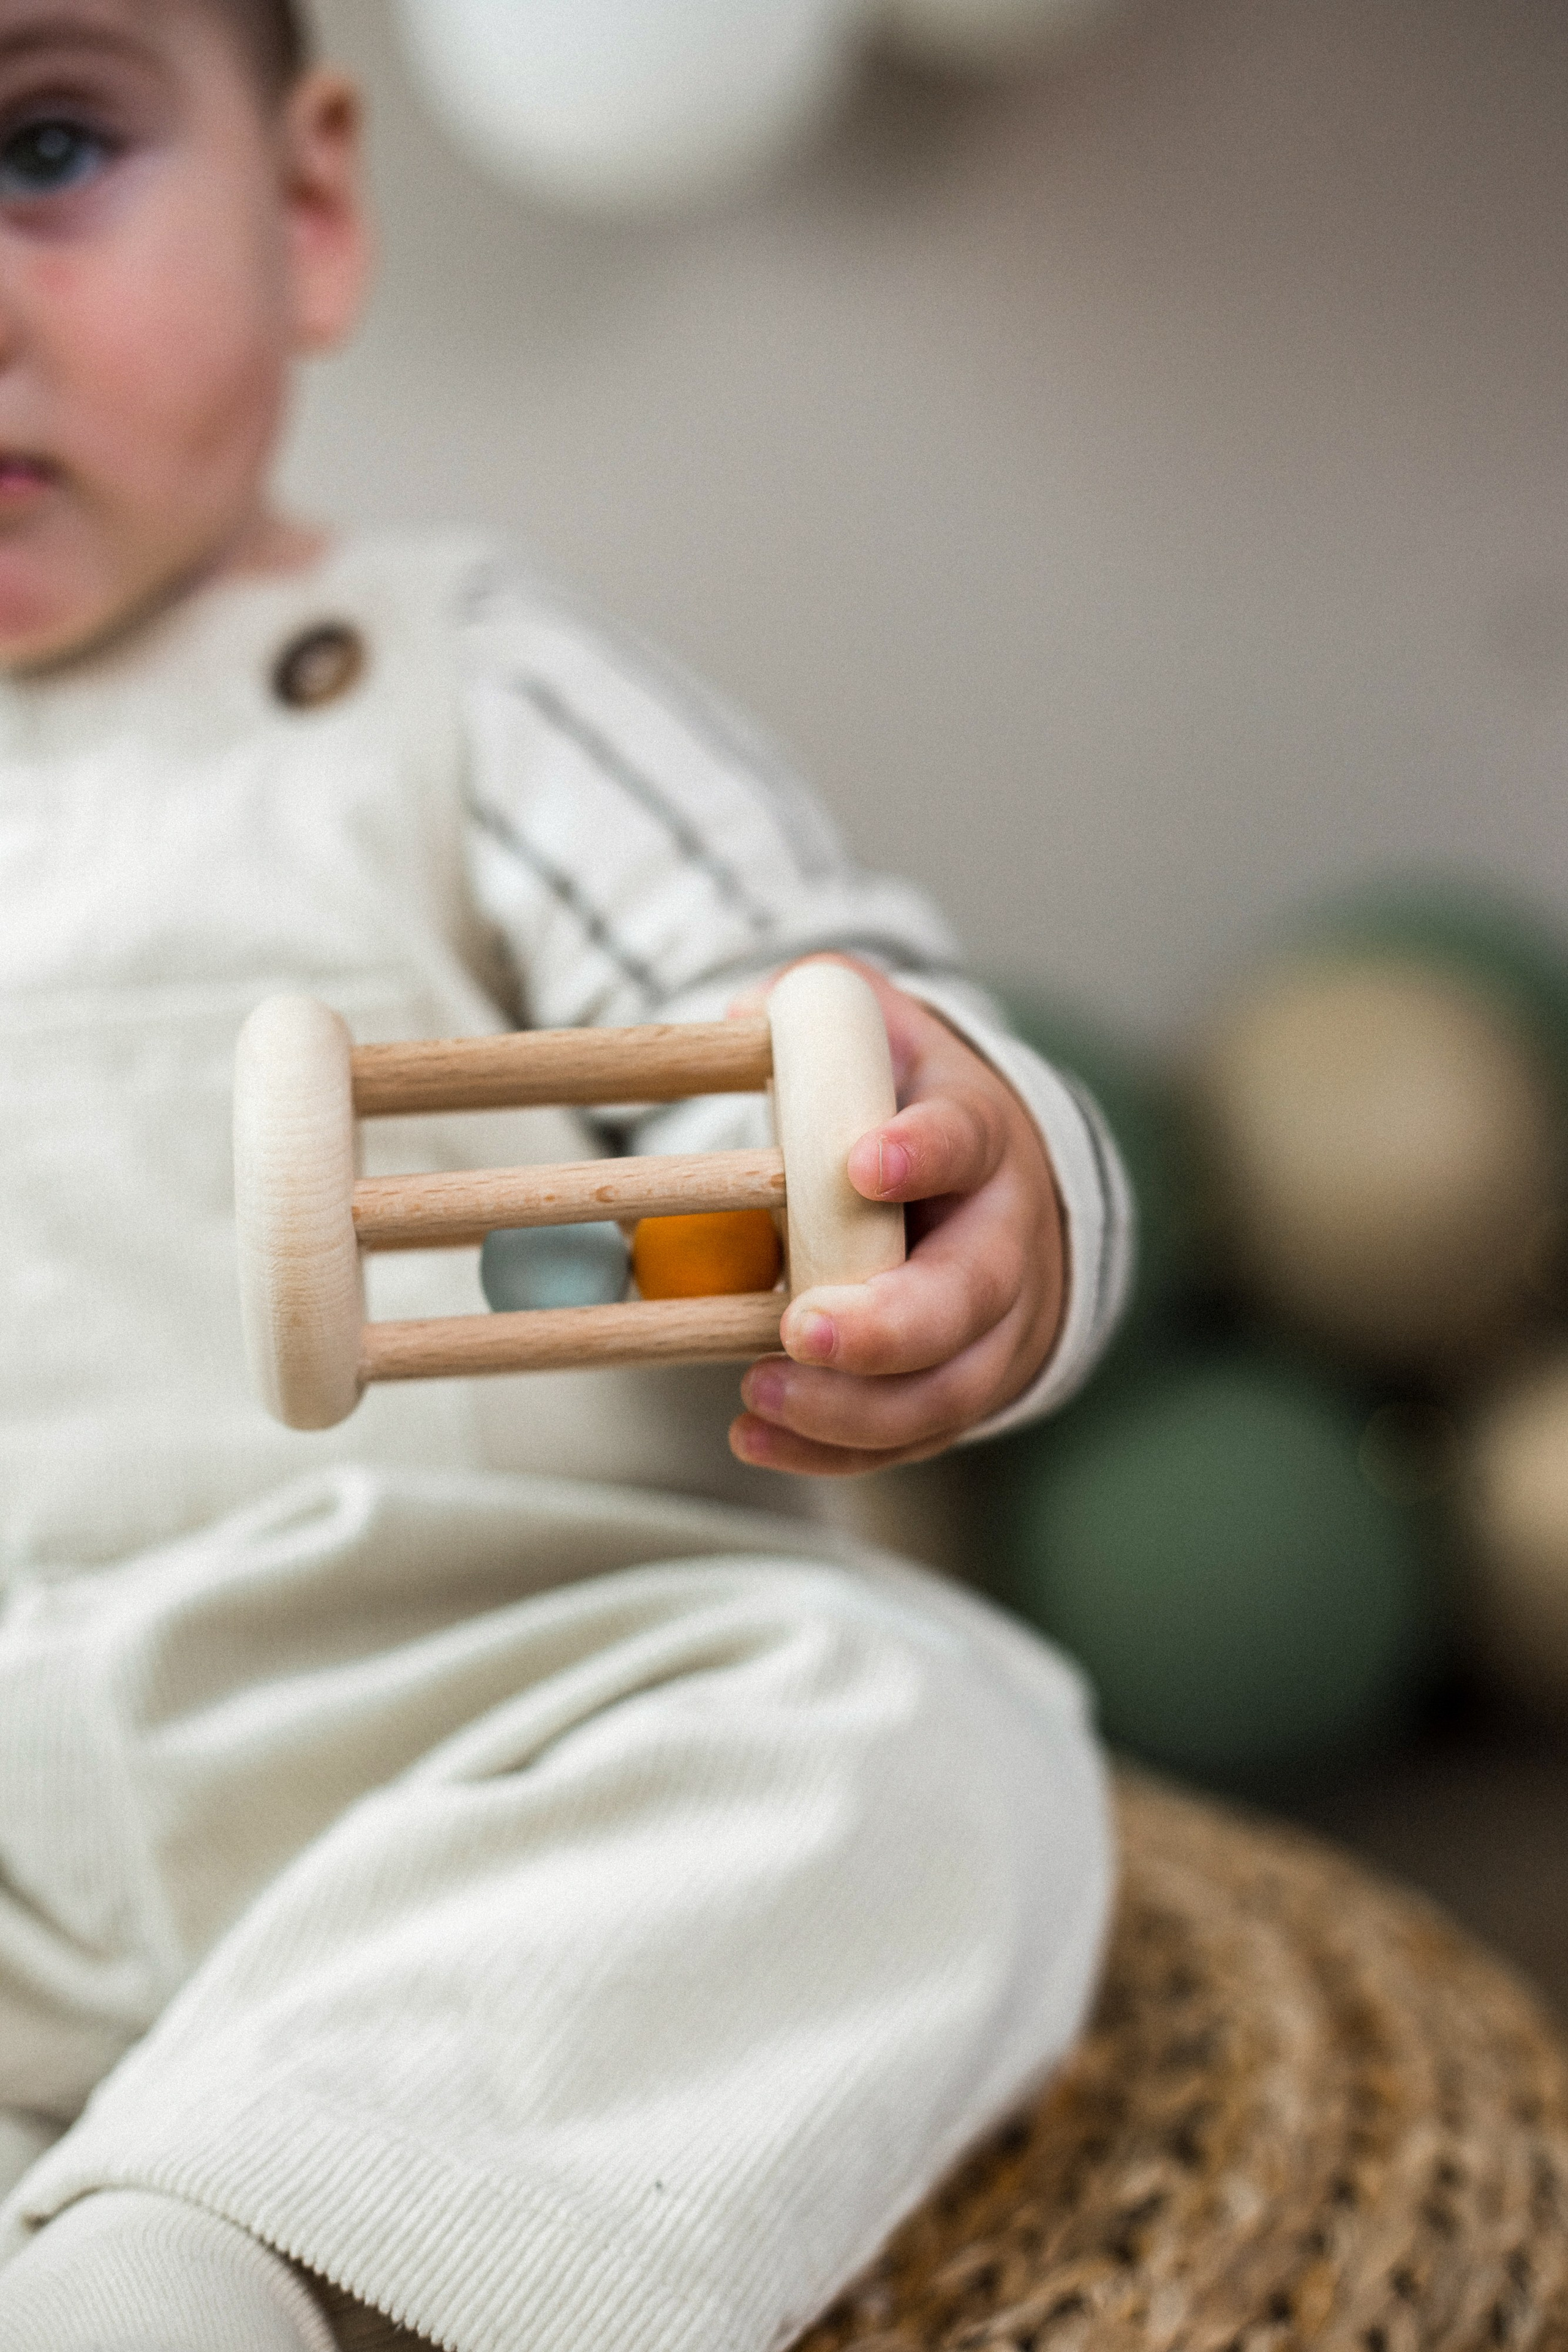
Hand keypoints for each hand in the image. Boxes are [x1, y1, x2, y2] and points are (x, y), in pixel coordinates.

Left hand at [729, 963, 1065, 1477]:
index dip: (921, 1153)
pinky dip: (838, 1451)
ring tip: (759, 1397)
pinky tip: (760, 1439)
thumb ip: (814, 1009)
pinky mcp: (963, 1389)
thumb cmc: (909, 1106)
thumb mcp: (875, 1036)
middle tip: (802, 1329)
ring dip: (855, 1407)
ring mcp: (995, 1327)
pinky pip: (911, 1439)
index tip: (863, 1163)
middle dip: (888, 1324)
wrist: (991, 1187)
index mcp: (979, 1137)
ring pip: (948, 1387)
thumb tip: (744, 1013)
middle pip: (969, 1294)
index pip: (964, 1141)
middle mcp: (1004, 1239)